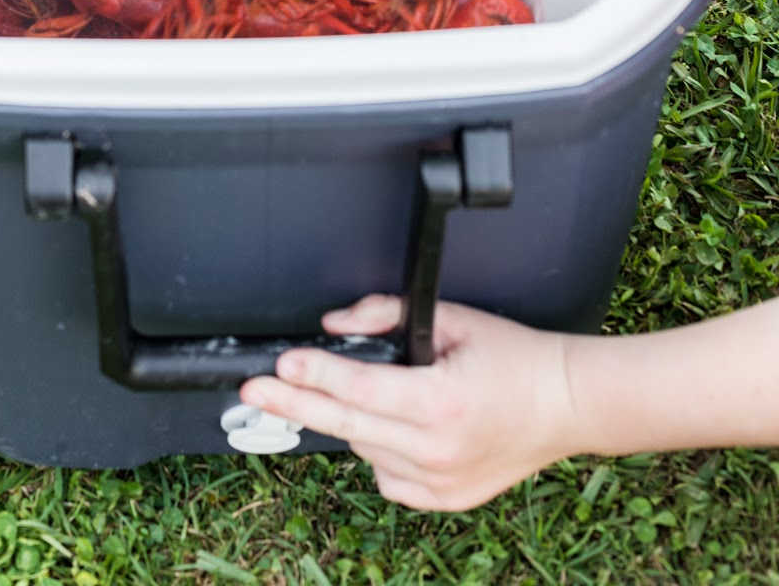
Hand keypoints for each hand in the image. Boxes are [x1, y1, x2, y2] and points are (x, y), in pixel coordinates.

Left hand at [240, 294, 577, 509]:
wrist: (566, 405)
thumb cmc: (514, 358)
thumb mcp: (452, 319)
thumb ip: (387, 316)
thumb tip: (336, 325)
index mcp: (440, 403)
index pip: (357, 390)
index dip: (313, 376)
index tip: (279, 366)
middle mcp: (437, 451)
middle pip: (346, 427)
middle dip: (294, 405)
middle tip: (252, 393)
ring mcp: (440, 483)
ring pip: (364, 451)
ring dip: (348, 422)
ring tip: (349, 394)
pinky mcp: (445, 501)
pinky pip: (387, 478)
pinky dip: (377, 451)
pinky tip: (391, 426)